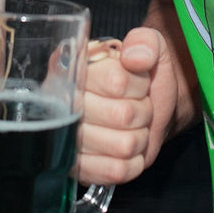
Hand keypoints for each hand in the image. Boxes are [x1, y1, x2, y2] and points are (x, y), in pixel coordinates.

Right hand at [76, 26, 181, 185]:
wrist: (147, 106)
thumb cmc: (142, 75)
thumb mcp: (148, 45)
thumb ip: (145, 41)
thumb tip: (135, 58)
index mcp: (76, 67)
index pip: (117, 81)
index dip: (138, 85)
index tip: (137, 81)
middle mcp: (65, 102)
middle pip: (122, 116)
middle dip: (142, 111)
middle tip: (138, 105)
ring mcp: (68, 138)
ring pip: (123, 145)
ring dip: (140, 136)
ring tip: (133, 125)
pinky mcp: (79, 167)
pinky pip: (117, 171)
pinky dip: (134, 160)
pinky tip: (128, 145)